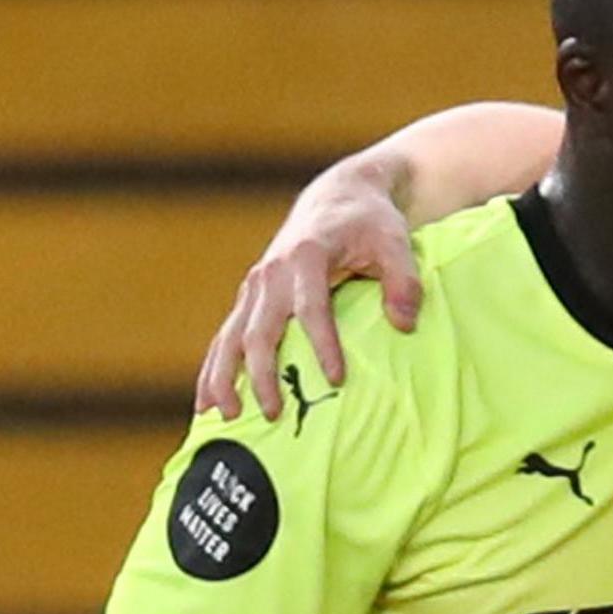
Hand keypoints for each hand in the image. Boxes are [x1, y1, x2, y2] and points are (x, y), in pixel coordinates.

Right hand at [195, 153, 422, 419]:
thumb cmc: (371, 223)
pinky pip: (225, 336)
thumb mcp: (397, 243)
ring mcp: (256, 285)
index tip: (336, 380)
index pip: (311, 307)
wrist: (338, 198)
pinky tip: (208, 403)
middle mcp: (272, 272)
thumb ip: (404, 281)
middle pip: (260, 330)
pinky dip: (214, 368)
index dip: (323, 345)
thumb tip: (403, 324)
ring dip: (224, 376)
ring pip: (230, 336)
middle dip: (264, 374)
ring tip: (227, 415)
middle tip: (276, 413)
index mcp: (307, 256)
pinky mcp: (250, 297)